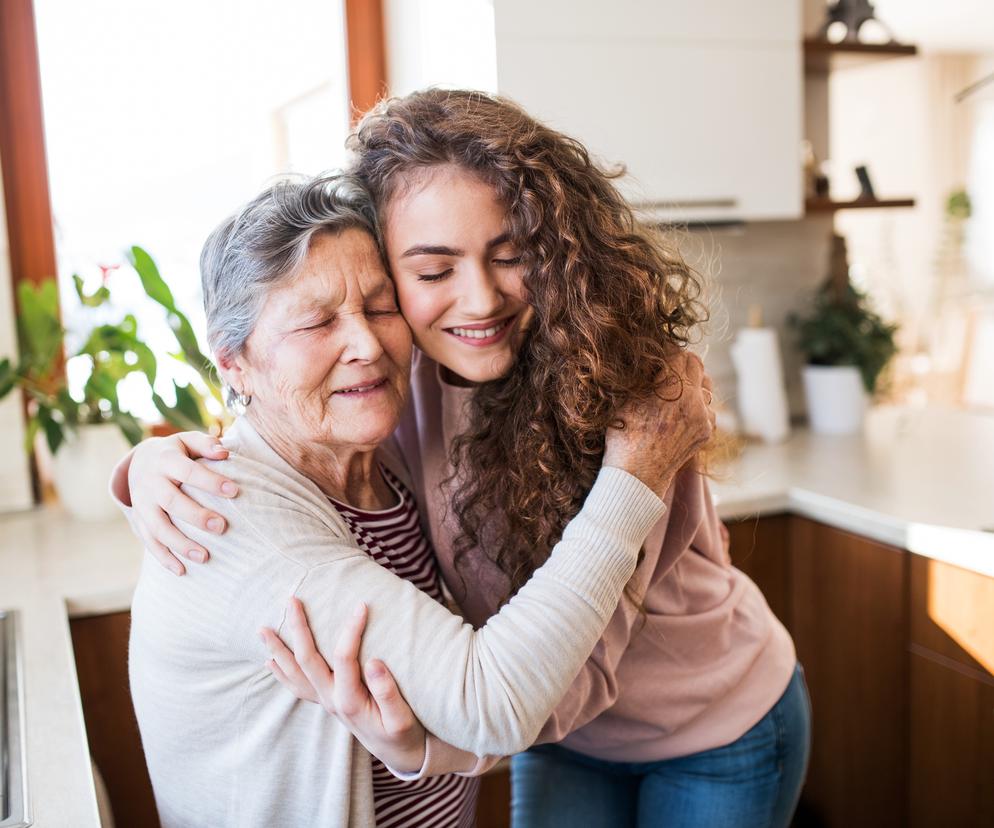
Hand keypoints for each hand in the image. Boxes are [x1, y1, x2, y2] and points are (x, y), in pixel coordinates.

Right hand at [127, 432, 237, 574]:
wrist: (140, 461)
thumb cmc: (177, 452)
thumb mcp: (187, 441)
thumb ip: (205, 444)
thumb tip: (225, 453)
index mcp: (165, 460)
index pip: (188, 471)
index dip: (210, 481)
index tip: (235, 491)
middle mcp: (150, 483)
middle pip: (171, 502)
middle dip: (196, 516)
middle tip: (222, 527)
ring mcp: (142, 504)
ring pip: (158, 527)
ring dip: (180, 544)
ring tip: (205, 557)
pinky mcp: (139, 521)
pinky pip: (149, 542)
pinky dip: (164, 557)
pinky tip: (182, 571)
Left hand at [261, 598, 426, 773]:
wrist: (396, 752)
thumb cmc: (402, 733)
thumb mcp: (402, 718)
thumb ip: (388, 692)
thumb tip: (374, 662)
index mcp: (350, 700)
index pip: (344, 657)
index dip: (351, 630)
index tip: (362, 605)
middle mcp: (330, 699)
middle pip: (307, 660)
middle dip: (298, 628)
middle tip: (292, 600)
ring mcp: (324, 701)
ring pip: (294, 673)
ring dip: (277, 650)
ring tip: (263, 629)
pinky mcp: (325, 702)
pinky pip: (297, 686)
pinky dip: (282, 672)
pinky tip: (271, 661)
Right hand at [602, 350, 715, 496]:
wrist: (636, 475)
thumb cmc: (624, 436)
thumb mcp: (627, 398)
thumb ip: (648, 377)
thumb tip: (655, 361)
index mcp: (672, 386)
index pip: (679, 354)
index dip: (668, 353)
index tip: (660, 357)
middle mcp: (693, 399)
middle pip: (697, 366)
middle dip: (683, 364)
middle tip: (669, 369)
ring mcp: (703, 416)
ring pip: (706, 387)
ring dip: (694, 385)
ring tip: (676, 392)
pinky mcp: (706, 432)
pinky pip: (708, 409)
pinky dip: (699, 407)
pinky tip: (682, 414)